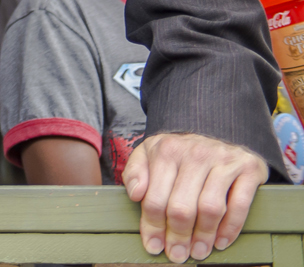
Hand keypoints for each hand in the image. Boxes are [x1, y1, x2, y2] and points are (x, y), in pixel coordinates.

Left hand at [123, 132, 267, 261]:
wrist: (220, 127)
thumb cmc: (180, 150)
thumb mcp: (150, 151)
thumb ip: (136, 171)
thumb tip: (135, 194)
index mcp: (166, 151)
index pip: (155, 197)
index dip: (152, 226)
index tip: (153, 246)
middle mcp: (194, 155)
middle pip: (182, 206)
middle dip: (178, 236)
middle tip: (178, 254)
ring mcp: (223, 161)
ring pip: (210, 208)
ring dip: (203, 236)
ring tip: (199, 252)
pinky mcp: (248, 169)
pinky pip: (240, 205)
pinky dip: (230, 228)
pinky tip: (221, 242)